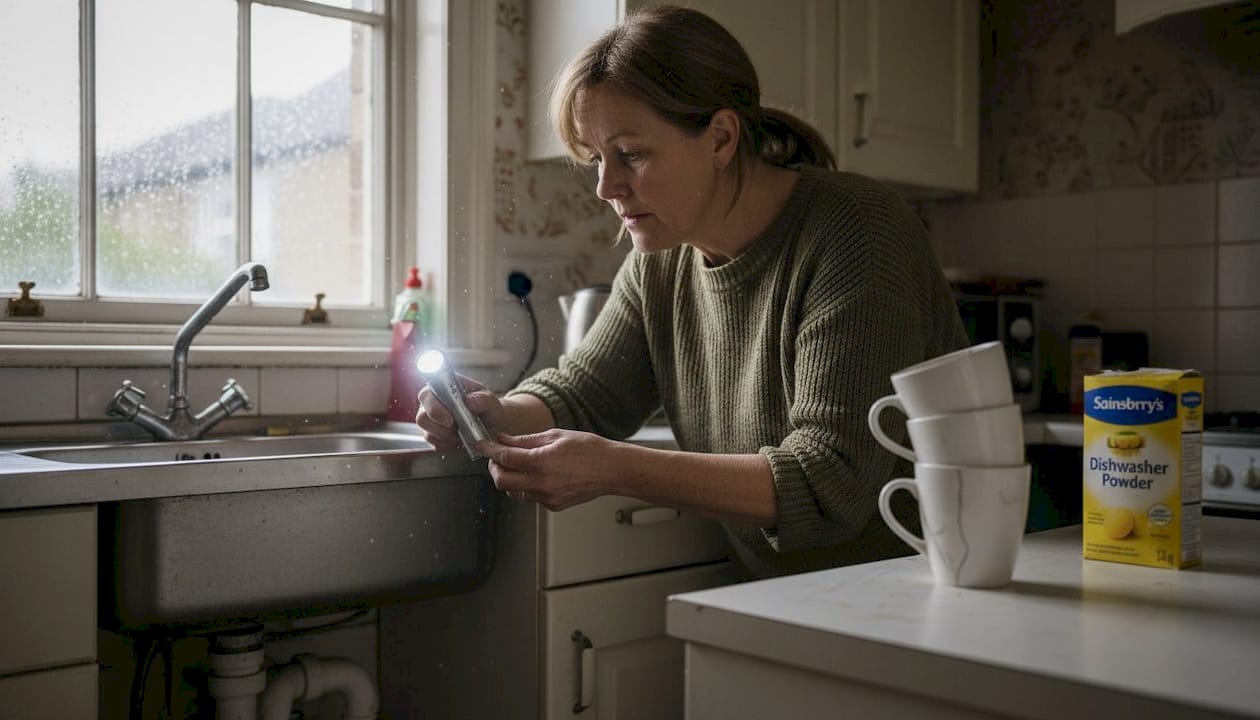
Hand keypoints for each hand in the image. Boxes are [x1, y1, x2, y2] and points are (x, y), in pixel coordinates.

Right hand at [414, 374, 501, 452]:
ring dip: (445, 435)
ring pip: (426, 430)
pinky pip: (433, 441)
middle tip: (457, 428)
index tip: (449, 418)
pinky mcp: (432, 433)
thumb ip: (484, 400)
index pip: (429, 390)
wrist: (493, 429)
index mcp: (447, 386)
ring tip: (461, 433)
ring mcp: (431, 417)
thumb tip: (470, 400)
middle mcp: (434, 400)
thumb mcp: (493, 404)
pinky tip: (458, 440)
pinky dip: (447, 443)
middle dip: (440, 425)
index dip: (434, 405)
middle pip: (422, 414)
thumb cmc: (489, 412)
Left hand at [481, 429, 614, 510]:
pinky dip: (526, 486)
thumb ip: (526, 440)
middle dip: (495, 468)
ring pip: (513, 491)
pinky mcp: (553, 505)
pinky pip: (530, 497)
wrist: (612, 470)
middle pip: (501, 481)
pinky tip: (536, 475)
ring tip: (517, 465)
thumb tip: (505, 439)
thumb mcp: (555, 436)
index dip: (489, 450)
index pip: (505, 457)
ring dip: (509, 478)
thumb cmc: (590, 450)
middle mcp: (541, 483)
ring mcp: (547, 497)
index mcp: (541, 461)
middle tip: (497, 457)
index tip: (482, 445)